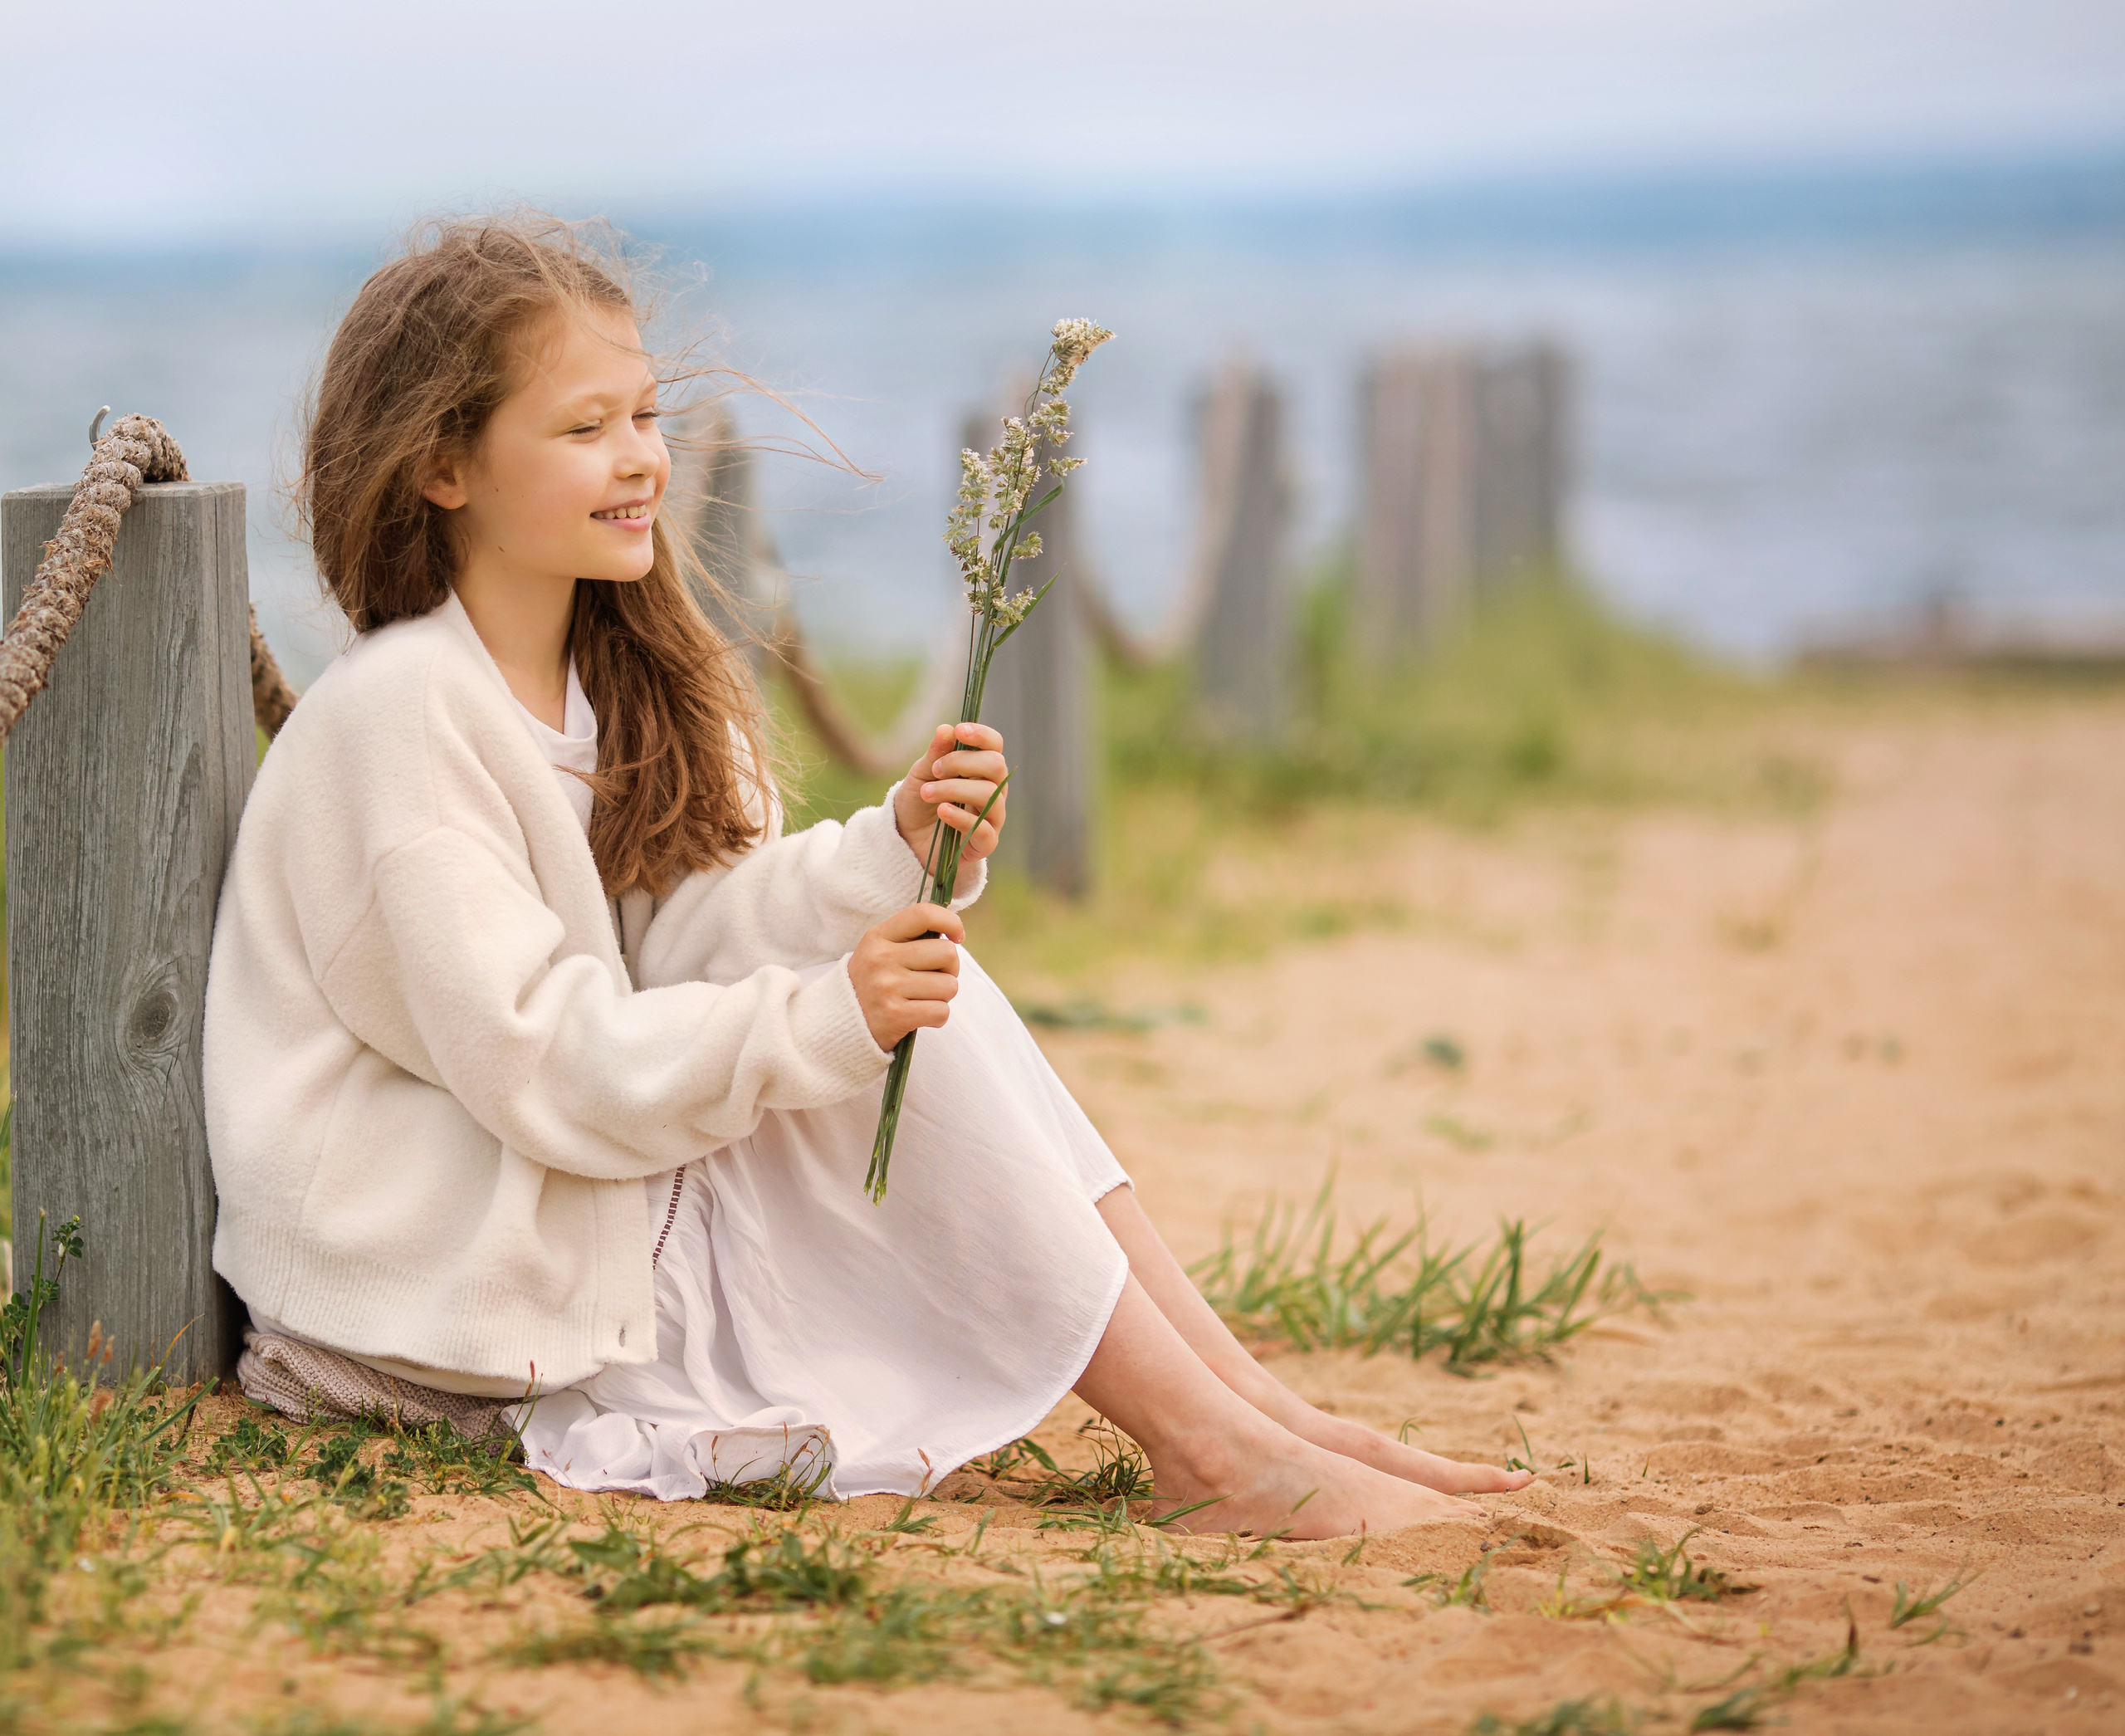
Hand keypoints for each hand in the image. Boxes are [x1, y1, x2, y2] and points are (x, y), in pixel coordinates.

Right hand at [848, 903, 963, 1050]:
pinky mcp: (895, 1016)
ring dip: (943, 996)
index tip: (957, 936)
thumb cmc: (872, 984)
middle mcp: (881, 959)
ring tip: (921, 999)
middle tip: (934, 978)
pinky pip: (941, 1012)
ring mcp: (888, 987)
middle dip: (950, 969)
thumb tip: (953, 934)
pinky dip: (937, 1017)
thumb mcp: (879, 951)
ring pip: (949, 986)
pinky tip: (919, 1016)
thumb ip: (910, 939)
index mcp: (878, 937)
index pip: (923, 914)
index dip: (950, 921)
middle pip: (947, 953)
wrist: (839, 1023)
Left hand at [894, 723, 1007, 871]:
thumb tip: (946, 729)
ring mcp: (992, 817)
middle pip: (996, 766)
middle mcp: (993, 791)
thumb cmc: (919, 803)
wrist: (907, 838)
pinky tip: (942, 811)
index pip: (995, 746)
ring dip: (953, 789)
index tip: (960, 731)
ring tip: (927, 792)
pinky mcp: (985, 843)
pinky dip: (960, 817)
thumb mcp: (921, 774)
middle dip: (961, 762)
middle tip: (935, 769)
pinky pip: (983, 828)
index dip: (982, 735)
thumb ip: (935, 754)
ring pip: (989, 795)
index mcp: (981, 770)